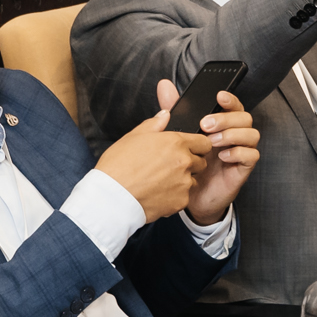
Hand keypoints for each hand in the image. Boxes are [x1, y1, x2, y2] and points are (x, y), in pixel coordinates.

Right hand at [98, 93, 216, 222]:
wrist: (112, 196)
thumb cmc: (118, 166)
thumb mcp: (133, 137)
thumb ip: (154, 124)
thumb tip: (165, 115)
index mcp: (176, 142)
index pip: (204, 142)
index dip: (197, 145)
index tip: (190, 149)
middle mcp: (184, 162)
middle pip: (201, 162)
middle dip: (190, 163)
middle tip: (170, 166)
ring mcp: (184, 183)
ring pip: (193, 180)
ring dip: (182, 180)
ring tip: (161, 181)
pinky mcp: (181, 202)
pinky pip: (183, 197)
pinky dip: (174, 196)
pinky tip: (158, 193)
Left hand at [171, 83, 261, 224]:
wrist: (192, 194)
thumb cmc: (190, 162)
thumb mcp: (180, 134)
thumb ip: (175, 109)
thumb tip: (164, 86)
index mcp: (223, 123)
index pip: (234, 105)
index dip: (230, 99)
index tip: (218, 96)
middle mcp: (236, 134)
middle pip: (244, 117)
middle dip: (226, 119)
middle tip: (206, 125)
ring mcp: (241, 150)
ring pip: (252, 134)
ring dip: (232, 134)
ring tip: (213, 142)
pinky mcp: (243, 168)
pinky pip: (252, 155)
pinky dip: (238, 152)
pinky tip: (222, 156)